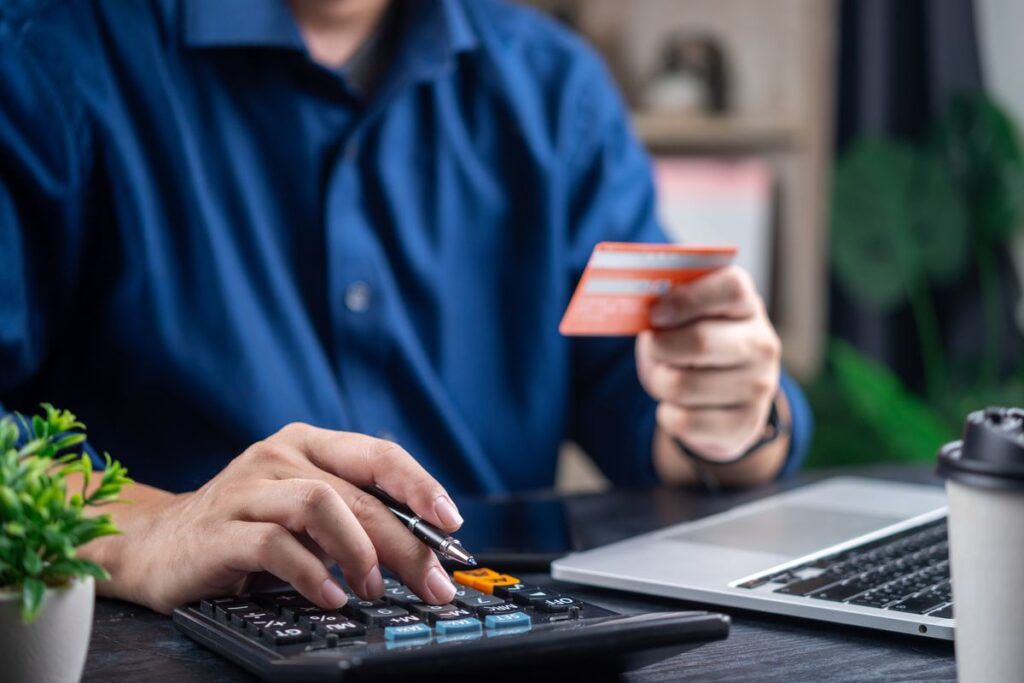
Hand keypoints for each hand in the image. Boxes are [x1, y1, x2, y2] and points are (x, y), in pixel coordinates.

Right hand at [103, 424, 462, 613]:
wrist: (155, 545)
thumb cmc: (244, 529)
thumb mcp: (303, 512)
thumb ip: (352, 516)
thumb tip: (422, 550)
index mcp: (308, 444)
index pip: (379, 454)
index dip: (421, 486)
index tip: (452, 524)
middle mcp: (279, 456)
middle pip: (360, 493)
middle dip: (406, 543)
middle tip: (432, 584)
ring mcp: (247, 488)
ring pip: (322, 504)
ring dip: (360, 551)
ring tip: (373, 589)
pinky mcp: (221, 528)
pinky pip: (276, 545)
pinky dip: (311, 574)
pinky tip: (329, 597)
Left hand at [636, 266, 781, 461]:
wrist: (723, 402)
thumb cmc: (694, 346)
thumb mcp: (686, 319)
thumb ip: (670, 307)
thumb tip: (645, 315)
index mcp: (747, 306)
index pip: (732, 288)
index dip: (687, 298)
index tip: (656, 312)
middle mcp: (762, 344)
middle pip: (700, 341)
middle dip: (660, 346)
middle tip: (652, 347)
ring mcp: (758, 387)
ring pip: (681, 385)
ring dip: (658, 382)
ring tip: (666, 376)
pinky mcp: (744, 425)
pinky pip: (682, 421)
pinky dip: (667, 414)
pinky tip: (677, 406)